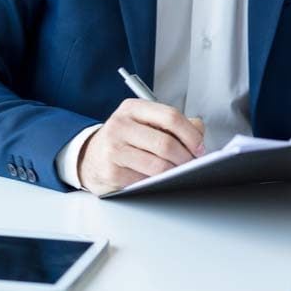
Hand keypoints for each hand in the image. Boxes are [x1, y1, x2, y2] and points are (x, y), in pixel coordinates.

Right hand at [77, 99, 204, 195]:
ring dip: (174, 172)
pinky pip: (145, 181)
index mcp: (133, 108)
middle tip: (192, 164)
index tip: (200, 147)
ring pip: (157, 165)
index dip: (190, 134)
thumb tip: (198, 130)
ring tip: (179, 172)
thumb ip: (173, 123)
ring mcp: (114, 148)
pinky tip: (157, 180)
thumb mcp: (144, 122)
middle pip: (166, 143)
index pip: (170, 116)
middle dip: (186, 158)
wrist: (90, 157)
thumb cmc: (124, 139)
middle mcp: (121, 125)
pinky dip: (157, 183)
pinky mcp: (111, 171)